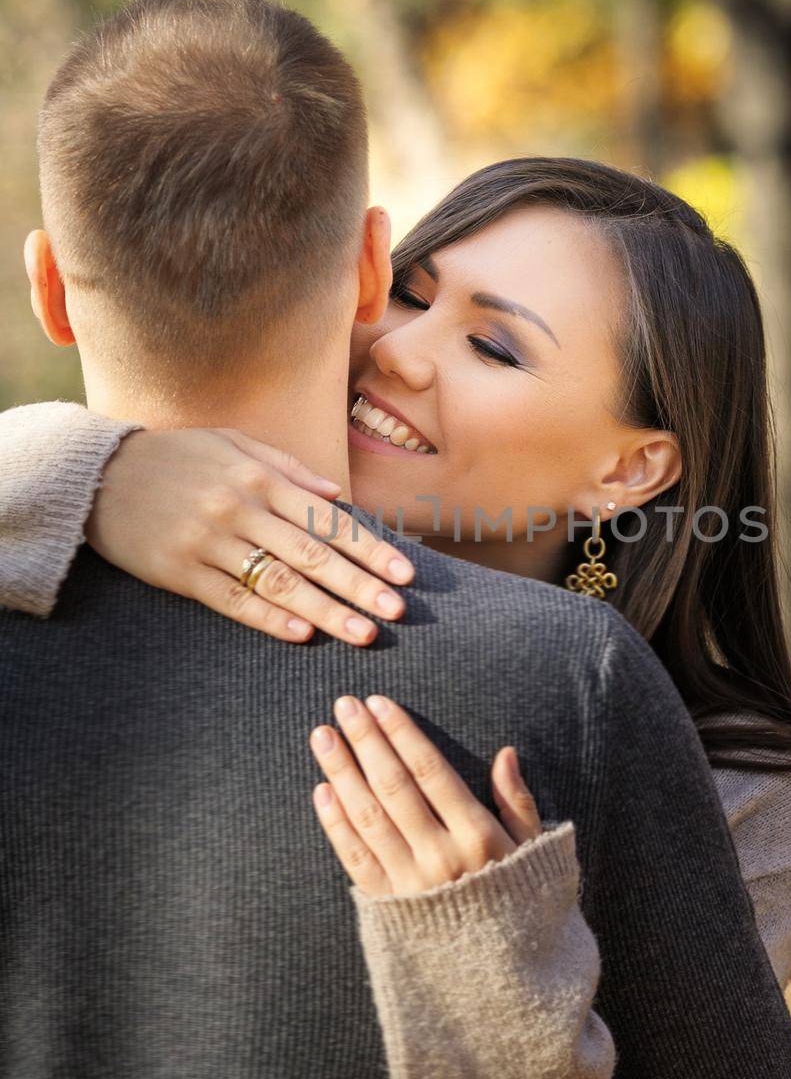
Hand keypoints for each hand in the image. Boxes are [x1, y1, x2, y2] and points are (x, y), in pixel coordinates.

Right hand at [86, 426, 413, 644]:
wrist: (98, 474)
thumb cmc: (176, 457)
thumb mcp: (231, 443)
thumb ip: (287, 467)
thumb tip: (338, 496)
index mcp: (259, 477)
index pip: (327, 519)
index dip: (370, 548)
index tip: (405, 574)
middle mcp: (239, 508)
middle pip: (312, 555)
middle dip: (360, 585)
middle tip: (398, 612)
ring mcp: (209, 542)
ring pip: (279, 582)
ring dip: (327, 610)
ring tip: (364, 633)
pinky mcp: (180, 573)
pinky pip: (233, 600)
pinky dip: (269, 618)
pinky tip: (303, 634)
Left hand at [309, 695, 541, 896]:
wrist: (505, 979)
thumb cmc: (523, 905)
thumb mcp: (534, 851)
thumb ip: (518, 802)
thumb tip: (506, 753)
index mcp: (478, 836)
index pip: (430, 771)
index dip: (402, 734)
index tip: (379, 704)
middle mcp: (441, 857)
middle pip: (394, 787)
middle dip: (366, 741)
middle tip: (343, 705)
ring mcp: (411, 884)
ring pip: (368, 818)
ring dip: (342, 773)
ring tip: (323, 737)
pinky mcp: (389, 908)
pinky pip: (356, 859)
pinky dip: (336, 824)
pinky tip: (322, 791)